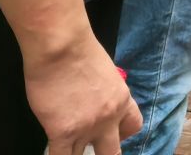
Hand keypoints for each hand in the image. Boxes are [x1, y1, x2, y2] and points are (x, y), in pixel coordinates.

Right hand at [24, 30, 140, 154]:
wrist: (62, 46)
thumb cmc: (79, 51)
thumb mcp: (105, 74)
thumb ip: (105, 94)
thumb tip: (94, 103)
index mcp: (121, 100)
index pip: (133, 127)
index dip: (121, 135)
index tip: (109, 133)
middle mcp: (109, 117)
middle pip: (113, 152)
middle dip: (102, 152)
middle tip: (89, 146)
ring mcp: (87, 127)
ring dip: (75, 152)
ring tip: (68, 146)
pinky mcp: (62, 132)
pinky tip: (56, 149)